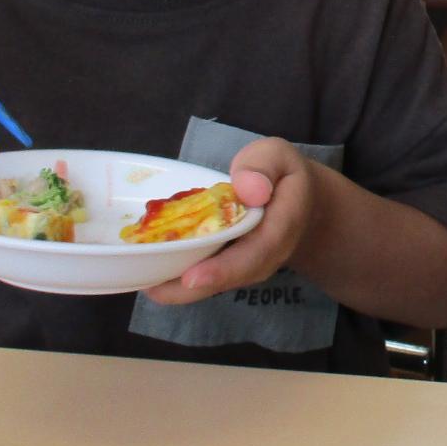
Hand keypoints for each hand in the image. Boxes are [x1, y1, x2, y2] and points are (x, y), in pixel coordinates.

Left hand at [143, 138, 324, 304]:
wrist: (302, 204)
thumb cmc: (282, 174)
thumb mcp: (278, 156)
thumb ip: (263, 165)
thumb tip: (248, 190)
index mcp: (283, 224)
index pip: (257, 252)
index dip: (224, 268)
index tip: (193, 277)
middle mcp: (268, 254)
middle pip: (230, 277)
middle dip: (192, 288)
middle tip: (153, 289)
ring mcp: (251, 265)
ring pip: (217, 283)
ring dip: (182, 289)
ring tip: (145, 285)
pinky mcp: (234, 267)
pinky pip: (210, 277)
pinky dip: (181, 280)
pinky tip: (152, 276)